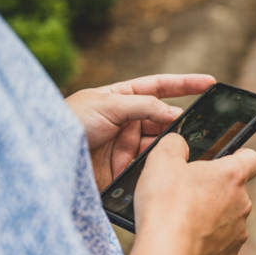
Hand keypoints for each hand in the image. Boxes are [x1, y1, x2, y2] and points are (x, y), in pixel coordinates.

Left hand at [65, 74, 215, 190]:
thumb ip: (143, 106)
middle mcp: (126, 122)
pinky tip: (172, 169)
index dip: (185, 84)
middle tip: (205, 127)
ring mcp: (126, 147)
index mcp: (121, 98)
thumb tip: (174, 113)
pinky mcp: (124, 172)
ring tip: (189, 151)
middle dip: (183, 122)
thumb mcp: (107, 104)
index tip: (210, 83)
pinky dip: (162, 169)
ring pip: (160, 146)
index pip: (160, 87)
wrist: (45, 158)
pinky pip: (150, 168)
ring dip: (173, 148)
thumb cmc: (69, 122)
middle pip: (164, 120)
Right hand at [133, 134, 255, 254]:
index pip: (253, 159)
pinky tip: (183, 241)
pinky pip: (218, 245)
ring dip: (209, 218)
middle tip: (185, 194)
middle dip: (213, 191)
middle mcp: (243, 204)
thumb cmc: (166, 206)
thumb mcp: (162, 160)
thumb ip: (175, 144)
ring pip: (226, 220)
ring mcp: (237, 234)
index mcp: (232, 176)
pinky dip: (204, 243)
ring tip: (180, 220)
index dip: (240, 156)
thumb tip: (178, 144)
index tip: (224, 160)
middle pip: (233, 192)